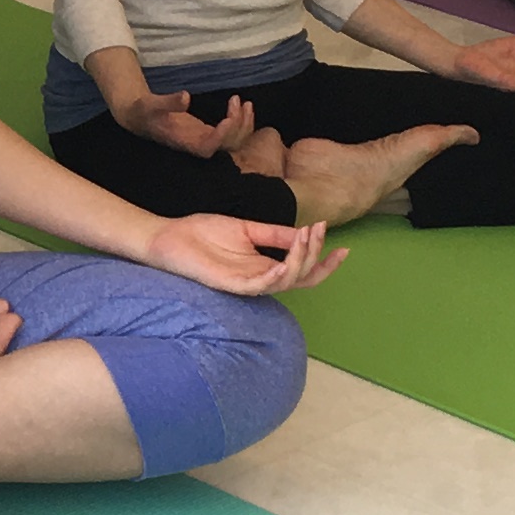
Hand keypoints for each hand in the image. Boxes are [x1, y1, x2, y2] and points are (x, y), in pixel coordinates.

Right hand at [111, 85, 248, 158]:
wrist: (141, 117)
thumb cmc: (144, 111)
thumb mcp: (152, 104)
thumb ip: (169, 102)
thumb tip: (186, 97)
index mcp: (183, 143)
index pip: (208, 148)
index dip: (221, 137)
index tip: (228, 118)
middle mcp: (196, 146)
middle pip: (225, 146)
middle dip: (237, 126)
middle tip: (237, 101)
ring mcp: (204, 141)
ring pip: (232, 141)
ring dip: (243, 125)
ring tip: (245, 103)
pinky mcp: (208, 134)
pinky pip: (230, 133)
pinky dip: (240, 121)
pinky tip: (243, 104)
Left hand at [141, 207, 335, 294]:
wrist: (170, 236)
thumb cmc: (203, 233)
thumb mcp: (247, 228)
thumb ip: (274, 233)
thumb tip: (303, 231)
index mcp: (265, 265)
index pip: (304, 272)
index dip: (325, 263)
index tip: (343, 247)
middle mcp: (260, 278)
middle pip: (302, 279)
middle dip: (317, 256)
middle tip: (318, 231)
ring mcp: (247, 284)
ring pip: (286, 281)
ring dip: (301, 259)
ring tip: (304, 236)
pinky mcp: (232, 285)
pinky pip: (261, 286)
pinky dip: (278, 274)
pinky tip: (286, 260)